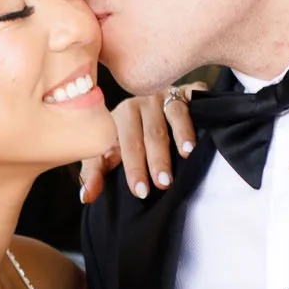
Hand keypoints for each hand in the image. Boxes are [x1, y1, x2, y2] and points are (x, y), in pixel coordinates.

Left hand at [80, 84, 197, 206]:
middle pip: (151, 132)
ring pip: (174, 114)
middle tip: (163, 183)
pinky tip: (203, 130)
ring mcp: (168, 95)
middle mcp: (144, 102)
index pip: (127, 144)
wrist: (151, 109)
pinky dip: (198, 112)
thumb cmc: (127, 137)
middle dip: (157, 159)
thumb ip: (96, 174)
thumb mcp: (107, 153)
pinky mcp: (190, 91)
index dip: (133, 168)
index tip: (140, 191)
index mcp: (123, 115)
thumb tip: (86, 197)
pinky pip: (195, 98)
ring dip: (181, 135)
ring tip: (186, 155)